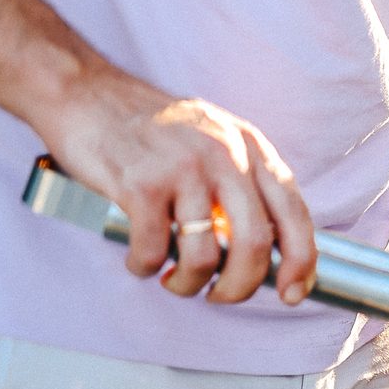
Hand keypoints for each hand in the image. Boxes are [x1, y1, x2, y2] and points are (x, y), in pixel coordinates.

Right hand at [43, 67, 315, 304]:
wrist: (86, 93)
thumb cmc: (151, 126)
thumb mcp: (215, 138)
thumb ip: (242, 181)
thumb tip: (266, 247)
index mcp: (251, 146)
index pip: (294, 212)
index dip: (302, 260)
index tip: (294, 292)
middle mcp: (225, 156)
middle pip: (255, 243)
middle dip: (242, 285)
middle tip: (222, 296)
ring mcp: (184, 170)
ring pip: (205, 256)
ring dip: (189, 283)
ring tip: (174, 279)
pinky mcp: (141, 185)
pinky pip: (153, 251)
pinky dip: (146, 267)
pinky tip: (140, 260)